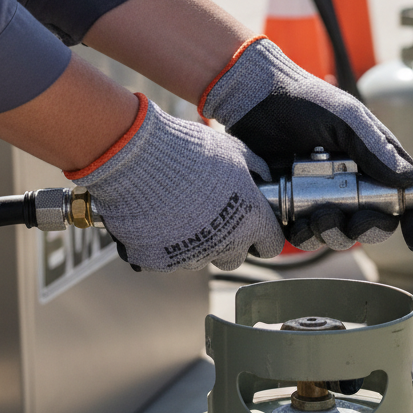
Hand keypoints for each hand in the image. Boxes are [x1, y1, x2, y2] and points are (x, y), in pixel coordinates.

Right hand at [66, 93, 283, 270]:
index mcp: (250, 220)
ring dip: (196, 242)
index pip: (271, 246)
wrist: (141, 158)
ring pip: (201, 258)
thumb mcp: (236, 151)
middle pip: (234, 258)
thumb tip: (263, 177)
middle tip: (214, 218)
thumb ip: (256, 169)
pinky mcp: (160, 261)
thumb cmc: (192, 151)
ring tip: (181, 212)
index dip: (264, 236)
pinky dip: (164, 245)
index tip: (255, 229)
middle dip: (229, 243)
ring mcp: (191, 256)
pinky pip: (168, 258)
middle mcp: (224, 244)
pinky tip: (158, 220)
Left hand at [200, 37, 412, 252]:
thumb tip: (407, 179)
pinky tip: (296, 221)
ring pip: (338, 235)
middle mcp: (352, 183)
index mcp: (374, 161)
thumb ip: (374, 147)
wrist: (254, 100)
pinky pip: (304, 236)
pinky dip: (304, 235)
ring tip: (318, 215)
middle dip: (368, 229)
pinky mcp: (292, 208)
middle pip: (373, 223)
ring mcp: (322, 197)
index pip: (405, 196)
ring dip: (333, 234)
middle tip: (356, 220)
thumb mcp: (345, 118)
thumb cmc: (305, 101)